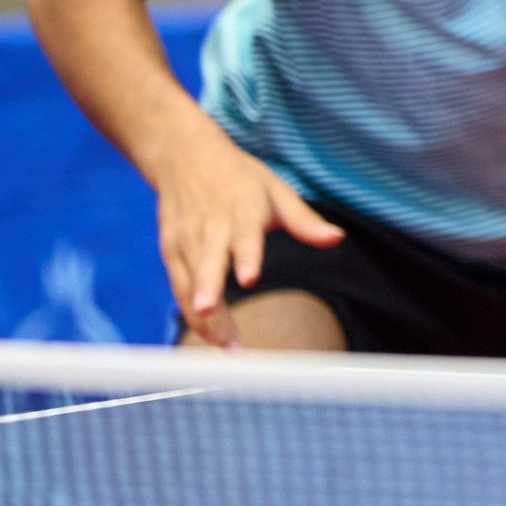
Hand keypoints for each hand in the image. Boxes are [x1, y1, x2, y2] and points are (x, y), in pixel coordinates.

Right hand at [152, 129, 341, 347]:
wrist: (184, 156)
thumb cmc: (239, 178)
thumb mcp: (276, 190)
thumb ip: (304, 220)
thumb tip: (337, 238)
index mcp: (240, 210)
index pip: (243, 235)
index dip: (245, 257)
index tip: (249, 279)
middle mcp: (209, 227)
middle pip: (207, 264)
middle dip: (210, 295)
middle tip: (219, 328)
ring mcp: (185, 241)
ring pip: (190, 285)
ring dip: (205, 319)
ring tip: (226, 349)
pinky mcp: (169, 251)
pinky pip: (179, 288)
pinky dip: (192, 314)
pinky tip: (211, 338)